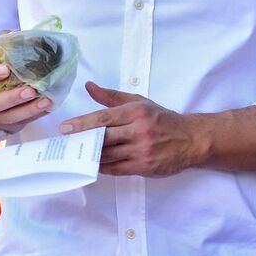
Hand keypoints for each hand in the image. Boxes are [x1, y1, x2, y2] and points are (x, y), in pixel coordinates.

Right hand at [0, 64, 52, 133]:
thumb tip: (10, 33)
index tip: (5, 69)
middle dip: (12, 98)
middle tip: (30, 90)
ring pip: (8, 119)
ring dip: (29, 110)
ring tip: (46, 100)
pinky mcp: (2, 129)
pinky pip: (19, 124)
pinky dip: (34, 117)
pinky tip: (46, 108)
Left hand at [59, 81, 203, 176]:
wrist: (192, 140)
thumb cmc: (162, 119)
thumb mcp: (139, 102)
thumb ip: (112, 97)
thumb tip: (89, 86)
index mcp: (136, 112)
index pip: (103, 118)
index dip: (82, 124)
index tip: (65, 128)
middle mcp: (139, 130)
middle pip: (103, 137)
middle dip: (82, 141)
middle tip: (63, 143)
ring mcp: (142, 150)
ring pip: (108, 155)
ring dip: (90, 156)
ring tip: (74, 154)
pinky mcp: (145, 166)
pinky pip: (117, 169)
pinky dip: (103, 167)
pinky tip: (93, 164)